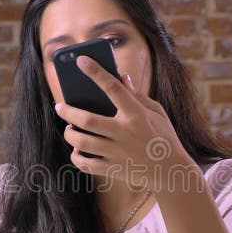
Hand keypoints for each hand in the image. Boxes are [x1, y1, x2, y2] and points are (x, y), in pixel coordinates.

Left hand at [54, 55, 196, 192]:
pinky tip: (76, 151)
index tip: (81, 60)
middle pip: (88, 120)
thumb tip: (121, 77)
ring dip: (70, 134)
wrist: (171, 172)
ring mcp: (118, 152)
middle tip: (60, 107)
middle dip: (69, 112)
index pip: (113, 88)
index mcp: (137, 115)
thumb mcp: (156, 112)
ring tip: (69, 129)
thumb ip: (137, 95)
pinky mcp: (114, 169)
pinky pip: (87, 164)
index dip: (96, 72)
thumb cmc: (163, 137)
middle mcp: (125, 132)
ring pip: (83, 142)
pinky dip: (77, 157)